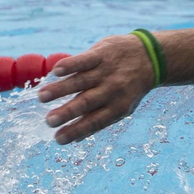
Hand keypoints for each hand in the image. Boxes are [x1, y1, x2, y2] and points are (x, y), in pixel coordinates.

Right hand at [36, 34, 158, 143]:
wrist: (151, 56)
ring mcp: (106, 71)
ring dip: (61, 89)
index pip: (94, 122)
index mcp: (117, 107)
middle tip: (49, 121)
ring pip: (81, 81)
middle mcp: (112, 90)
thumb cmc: (129, 86)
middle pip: (86, 103)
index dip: (76, 130)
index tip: (58, 139)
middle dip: (67, 113)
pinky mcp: (102, 54)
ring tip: (42, 97)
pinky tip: (56, 71)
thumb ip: (99, 118)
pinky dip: (71, 65)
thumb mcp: (122, 105)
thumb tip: (74, 139)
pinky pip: (85, 60)